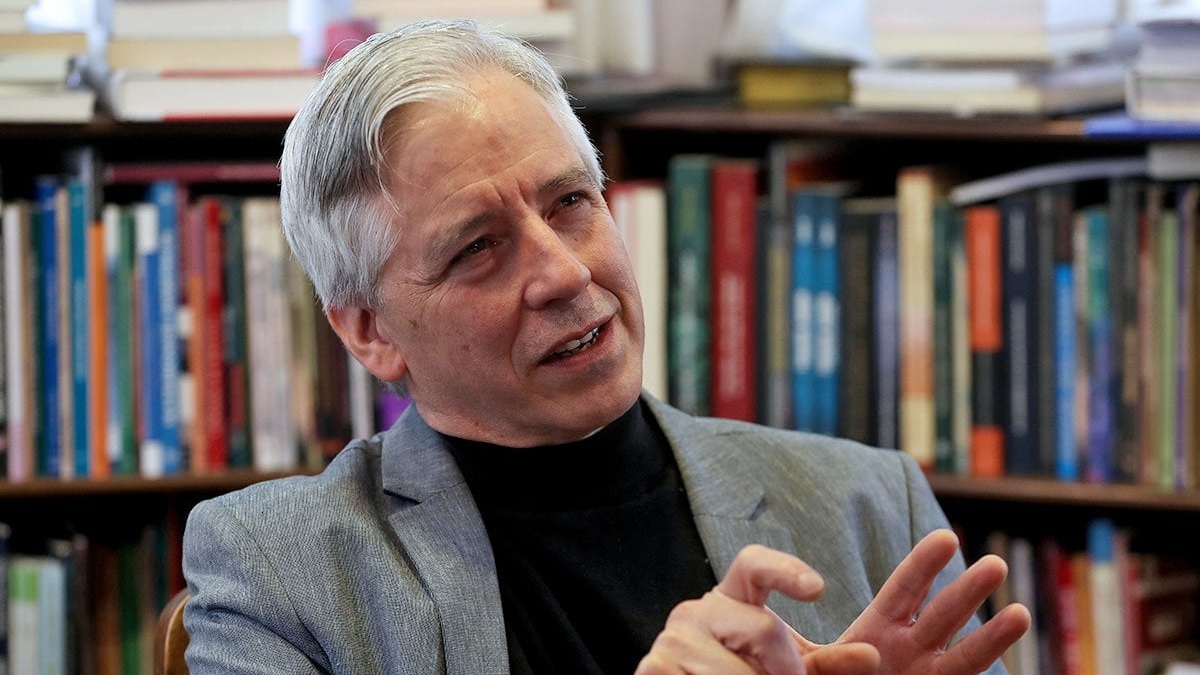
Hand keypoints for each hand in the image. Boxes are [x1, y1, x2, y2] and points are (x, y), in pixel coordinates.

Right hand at [635, 544, 880, 674]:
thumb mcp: (788, 673)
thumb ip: (827, 666)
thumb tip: (871, 658)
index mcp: (729, 601)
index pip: (753, 565)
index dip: (785, 570)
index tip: (818, 589)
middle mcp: (695, 611)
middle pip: (763, 628)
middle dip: (788, 671)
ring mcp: (671, 639)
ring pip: (739, 671)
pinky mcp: (654, 668)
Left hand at [793, 529, 1030, 674]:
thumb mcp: (804, 658)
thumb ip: (795, 640)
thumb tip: (759, 611)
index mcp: (879, 628)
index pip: (905, 589)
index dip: (925, 564)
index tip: (946, 538)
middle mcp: (910, 649)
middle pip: (943, 615)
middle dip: (968, 591)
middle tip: (996, 564)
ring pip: (964, 658)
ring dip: (992, 638)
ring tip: (1021, 614)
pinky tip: (1011, 666)